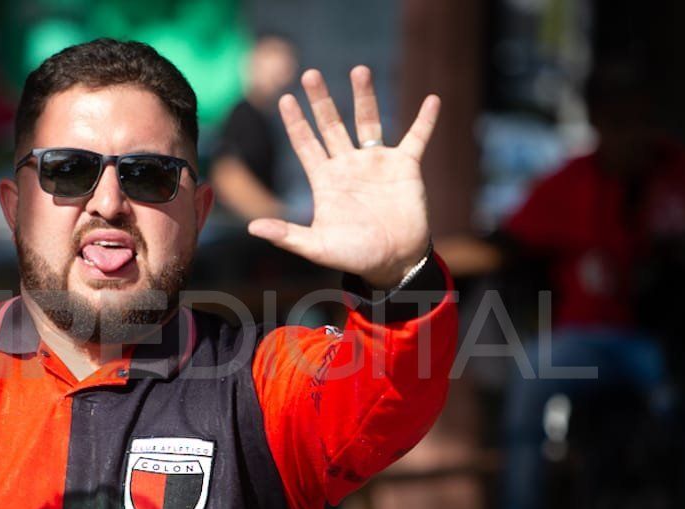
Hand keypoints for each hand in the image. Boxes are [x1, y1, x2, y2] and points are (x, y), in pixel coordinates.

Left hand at [247, 66, 439, 288]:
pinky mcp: (405, 167)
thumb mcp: (317, 247)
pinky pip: (416, 138)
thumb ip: (287, 235)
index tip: (284, 99)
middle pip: (331, 125)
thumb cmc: (354, 256)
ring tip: (359, 70)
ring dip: (364, 96)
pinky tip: (433, 100)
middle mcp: (348, 165)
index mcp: (326, 180)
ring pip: (368, 121)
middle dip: (321, 100)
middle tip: (310, 74)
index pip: (306, 144)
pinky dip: (425, 121)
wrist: (394, 262)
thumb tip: (252, 229)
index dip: (295, 122)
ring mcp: (376, 163)